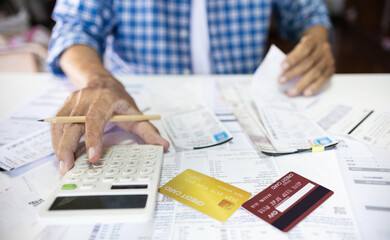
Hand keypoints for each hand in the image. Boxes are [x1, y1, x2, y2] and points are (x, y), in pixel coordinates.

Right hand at [51, 78, 168, 174]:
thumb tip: (164, 145)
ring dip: (59, 147)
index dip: (93, 138)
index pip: (95, 118)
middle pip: (72, 123)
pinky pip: (56, 126)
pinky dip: (56, 141)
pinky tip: (61, 155)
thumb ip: (149, 130)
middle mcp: (86, 98)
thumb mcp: (136, 113)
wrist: (102, 82)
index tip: (93, 157)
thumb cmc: (119, 101)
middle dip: (68, 147)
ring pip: (60, 125)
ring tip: (64, 166)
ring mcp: (72, 102)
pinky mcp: (64, 107)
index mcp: (105, 99)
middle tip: (68, 167)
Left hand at [278, 35, 334, 96]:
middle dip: (293, 73)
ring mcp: (329, 59)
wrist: (320, 47)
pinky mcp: (331, 70)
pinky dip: (314, 87)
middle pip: (308, 62)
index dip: (293, 58)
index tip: (282, 67)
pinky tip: (306, 93)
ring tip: (291, 92)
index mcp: (314, 41)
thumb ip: (291, 57)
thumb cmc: (304, 50)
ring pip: (315, 72)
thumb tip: (281, 71)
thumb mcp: (298, 48)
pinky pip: (323, 80)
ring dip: (302, 84)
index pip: (304, 48)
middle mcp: (323, 49)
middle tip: (281, 81)